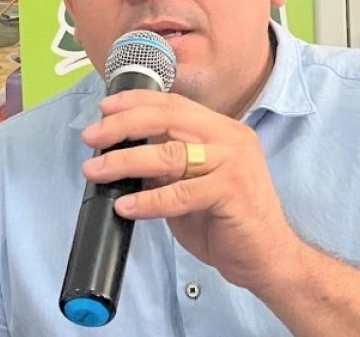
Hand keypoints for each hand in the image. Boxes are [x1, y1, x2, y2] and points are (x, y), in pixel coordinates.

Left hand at [80, 89, 298, 290]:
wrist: (267, 257)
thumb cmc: (228, 222)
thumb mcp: (193, 185)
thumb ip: (167, 168)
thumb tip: (122, 156)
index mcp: (223, 130)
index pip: (174, 104)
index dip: (136, 102)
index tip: (104, 108)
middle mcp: (231, 138)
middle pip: (168, 118)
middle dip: (123, 124)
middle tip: (92, 136)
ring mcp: (234, 163)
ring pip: (170, 153)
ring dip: (126, 161)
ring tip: (96, 171)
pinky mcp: (232, 191)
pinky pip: (180, 193)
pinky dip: (148, 200)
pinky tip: (125, 206)